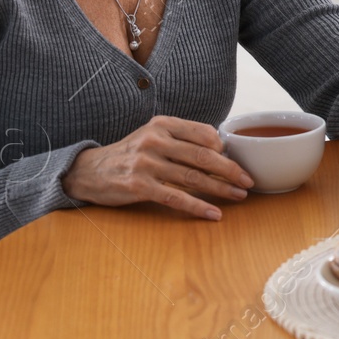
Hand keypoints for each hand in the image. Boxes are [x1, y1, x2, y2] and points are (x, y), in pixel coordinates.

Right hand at [60, 115, 253, 220]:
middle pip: (203, 156)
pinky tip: (214, 214)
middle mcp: (155, 140)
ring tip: (239, 196)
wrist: (89, 170)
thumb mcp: (153, 135)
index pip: (204, 134)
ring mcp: (146, 163)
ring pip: (193, 178)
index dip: (225, 149)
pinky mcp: (139, 186)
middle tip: (248, 181)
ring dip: (221, 189)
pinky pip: (176, 198)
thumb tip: (220, 148)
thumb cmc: (130, 154)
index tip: (239, 161)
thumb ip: (181, 138)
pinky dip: (199, 207)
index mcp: (163, 124)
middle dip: (231, 170)